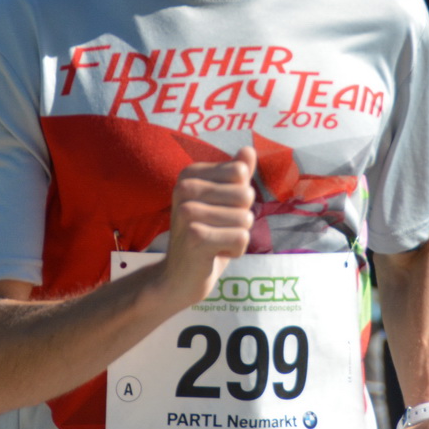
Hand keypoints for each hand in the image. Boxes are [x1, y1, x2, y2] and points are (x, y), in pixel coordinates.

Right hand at [158, 145, 256, 307]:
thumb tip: (249, 149)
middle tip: (217, 230)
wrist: (179, 278)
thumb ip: (235, 176)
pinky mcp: (195, 237)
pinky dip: (236, 251)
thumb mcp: (222, 203)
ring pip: (246, 218)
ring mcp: (187, 212)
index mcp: (189, 174)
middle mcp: (184, 188)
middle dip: (241, 218)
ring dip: (238, 236)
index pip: (240, 173)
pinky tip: (214, 254)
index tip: (219, 211)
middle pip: (245, 195)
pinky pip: (241, 238)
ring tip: (215, 242)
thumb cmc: (206, 236)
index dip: (239, 197)